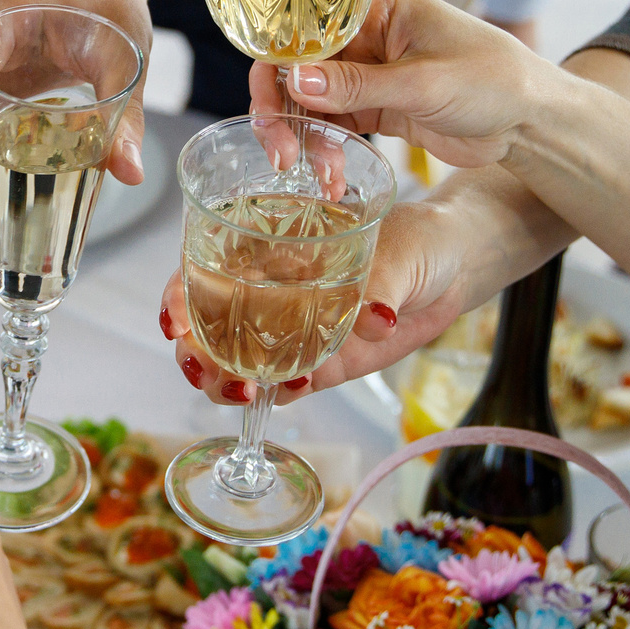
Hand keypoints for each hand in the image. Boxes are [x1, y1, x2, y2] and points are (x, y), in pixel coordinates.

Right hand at [160, 196, 489, 406]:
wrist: (454, 268)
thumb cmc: (415, 237)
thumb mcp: (395, 248)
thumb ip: (380, 282)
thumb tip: (376, 316)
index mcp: (265, 244)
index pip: (201, 267)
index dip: (179, 295)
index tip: (176, 320)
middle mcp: (268, 288)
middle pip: (206, 324)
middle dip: (194, 352)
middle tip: (204, 371)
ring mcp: (291, 329)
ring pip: (236, 361)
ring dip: (226, 380)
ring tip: (242, 392)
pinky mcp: (320, 363)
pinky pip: (284, 383)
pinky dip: (278, 392)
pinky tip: (286, 390)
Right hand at [248, 0, 541, 167]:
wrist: (530, 121)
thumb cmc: (493, 79)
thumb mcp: (423, 82)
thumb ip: (357, 84)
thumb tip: (295, 80)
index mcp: (374, 1)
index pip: (302, 22)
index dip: (277, 58)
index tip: (270, 102)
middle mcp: (362, 31)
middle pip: (295, 64)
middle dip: (283, 109)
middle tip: (280, 150)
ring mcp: (365, 70)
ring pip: (309, 100)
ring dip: (305, 138)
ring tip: (320, 175)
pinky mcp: (373, 105)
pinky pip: (332, 125)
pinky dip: (326, 151)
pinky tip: (331, 179)